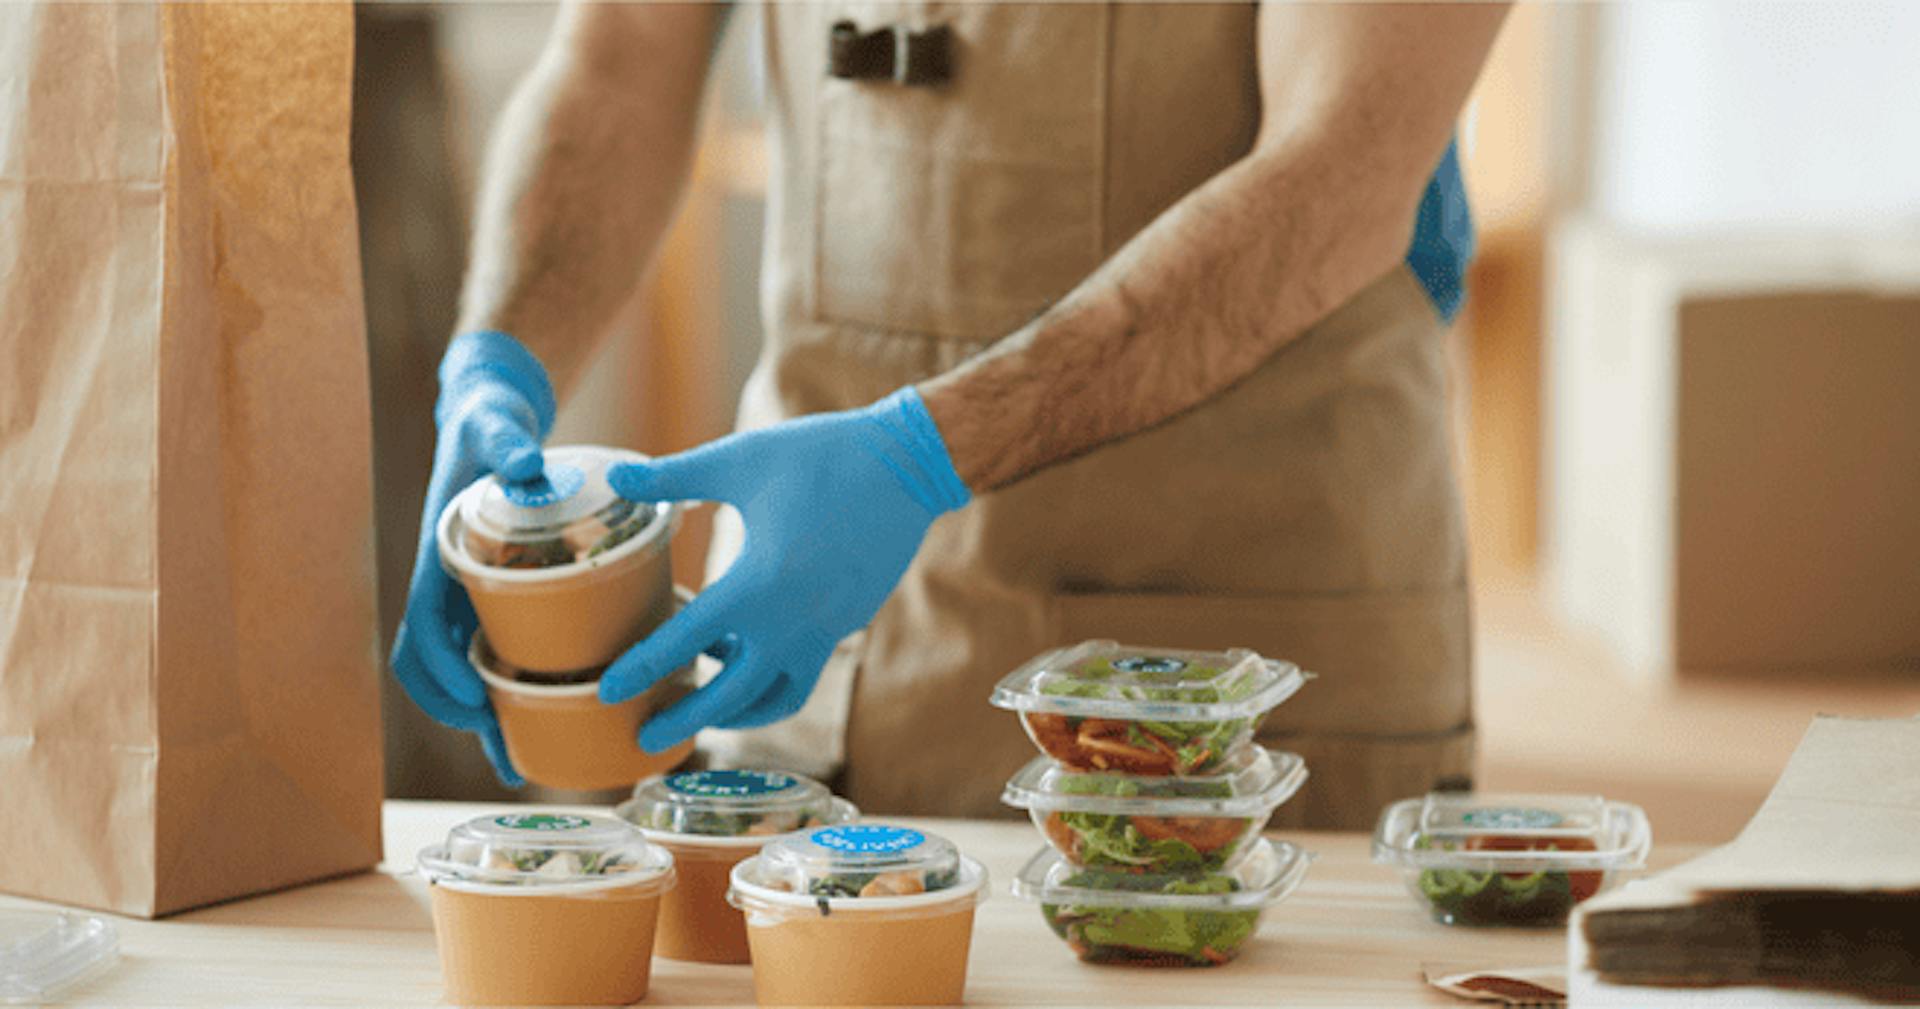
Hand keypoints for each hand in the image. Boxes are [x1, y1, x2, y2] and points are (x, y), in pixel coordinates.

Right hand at [390, 331, 556, 787]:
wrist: (489, 416)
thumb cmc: (489, 424)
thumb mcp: (495, 428)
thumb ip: (506, 443)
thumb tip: (525, 461)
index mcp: (436, 557)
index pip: (421, 630)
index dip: (441, 673)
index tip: (475, 704)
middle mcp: (444, 584)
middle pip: (433, 667)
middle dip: (458, 711)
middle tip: (502, 747)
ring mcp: (465, 593)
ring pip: (459, 669)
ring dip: (481, 714)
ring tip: (518, 759)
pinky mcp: (491, 594)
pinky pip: (486, 650)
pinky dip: (505, 686)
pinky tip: (540, 714)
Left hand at [599, 388, 970, 751]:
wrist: (909, 466)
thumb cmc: (821, 457)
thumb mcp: (740, 460)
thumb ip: (672, 475)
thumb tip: (615, 472)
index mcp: (757, 585)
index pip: (684, 642)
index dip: (642, 668)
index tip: (608, 691)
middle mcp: (792, 622)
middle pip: (730, 696)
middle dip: (685, 719)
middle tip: (644, 736)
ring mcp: (825, 629)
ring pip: (774, 695)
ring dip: (735, 708)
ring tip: (703, 700)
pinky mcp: (846, 623)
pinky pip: (801, 669)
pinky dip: (768, 676)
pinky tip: (747, 649)